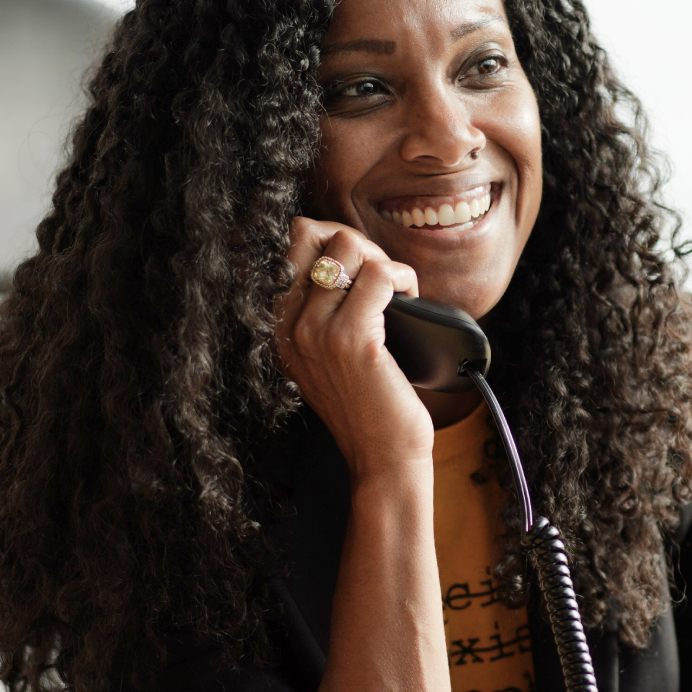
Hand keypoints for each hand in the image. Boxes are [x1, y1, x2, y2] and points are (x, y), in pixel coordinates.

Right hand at [275, 216, 432, 479]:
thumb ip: (325, 312)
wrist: (383, 458)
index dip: (331, 240)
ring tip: (397, 290)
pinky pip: (380, 275)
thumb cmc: (369, 406)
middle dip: (355, 242)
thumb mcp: (330, 356)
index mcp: (279, 327)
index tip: (361, 268)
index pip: (290, 244)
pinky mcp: (353, 340)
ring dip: (381, 259)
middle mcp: (289, 327)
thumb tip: (348, 253)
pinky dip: (404, 277)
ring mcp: (317, 333)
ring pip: (348, 247)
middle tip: (382, 277)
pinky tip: (412, 300)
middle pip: (312, 233)